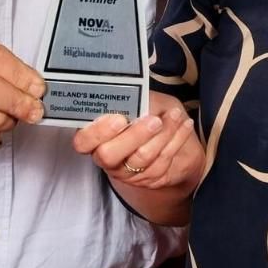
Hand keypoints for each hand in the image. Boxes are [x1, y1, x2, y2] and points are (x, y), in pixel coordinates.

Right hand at [73, 92, 202, 192]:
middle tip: (153, 120)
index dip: (97, 132)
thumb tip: (133, 88)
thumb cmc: (147, 110)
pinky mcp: (148, 179)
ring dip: (162, 135)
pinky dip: (176, 140)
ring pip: (141, 158)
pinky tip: (185, 124)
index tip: (119, 118)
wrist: (171, 134)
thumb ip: (131, 98)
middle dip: (133, 137)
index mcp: (95, 136)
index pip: (82, 142)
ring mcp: (126, 172)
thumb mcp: (137, 99)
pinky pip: (162, 161)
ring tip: (175, 116)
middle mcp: (106, 157)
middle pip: (109, 156)